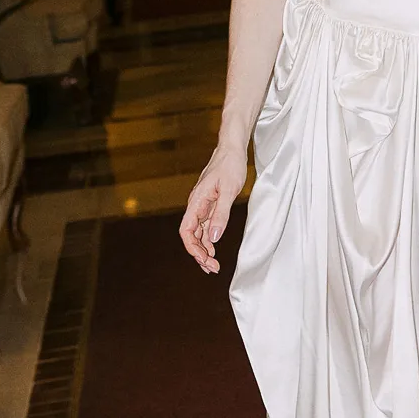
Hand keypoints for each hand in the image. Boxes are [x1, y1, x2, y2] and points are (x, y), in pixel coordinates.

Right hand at [180, 143, 248, 273]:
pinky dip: (208, 239)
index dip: (193, 248)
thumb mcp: (228, 190)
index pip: (186, 231)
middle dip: (199, 254)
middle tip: (213, 268)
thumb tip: (213, 238)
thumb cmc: (230, 165)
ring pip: (198, 232)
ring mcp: (202, 205)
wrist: (232, 149)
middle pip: (191, 235)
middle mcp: (196, 205)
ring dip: (204, 249)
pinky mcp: (210, 204)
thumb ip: (221, 214)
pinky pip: (205, 225)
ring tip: (213, 265)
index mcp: (196, 202)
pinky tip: (213, 248)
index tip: (205, 260)